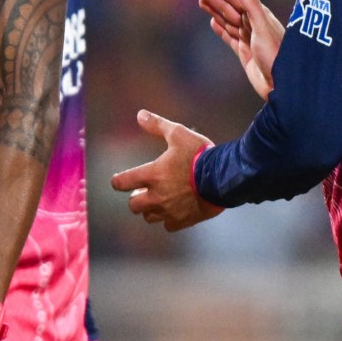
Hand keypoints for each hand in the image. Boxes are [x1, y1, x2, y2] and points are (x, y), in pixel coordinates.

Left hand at [111, 109, 221, 232]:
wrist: (224, 178)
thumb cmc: (200, 155)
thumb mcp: (179, 134)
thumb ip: (158, 125)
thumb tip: (140, 115)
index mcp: (152, 175)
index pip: (122, 183)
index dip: (117, 181)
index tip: (119, 181)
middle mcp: (157, 196)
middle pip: (133, 205)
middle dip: (136, 198)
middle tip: (143, 191)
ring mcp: (170, 211)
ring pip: (149, 217)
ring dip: (150, 210)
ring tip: (158, 201)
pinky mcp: (184, 221)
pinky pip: (168, 226)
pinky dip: (169, 220)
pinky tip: (174, 212)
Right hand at [194, 0, 282, 99]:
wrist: (282, 85)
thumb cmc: (277, 56)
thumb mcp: (263, 29)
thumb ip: (252, 7)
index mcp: (259, 16)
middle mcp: (253, 24)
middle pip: (229, 6)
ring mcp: (248, 38)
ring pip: (227, 19)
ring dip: (214, 9)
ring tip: (201, 0)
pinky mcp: (245, 52)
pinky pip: (229, 36)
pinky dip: (220, 29)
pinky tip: (213, 23)